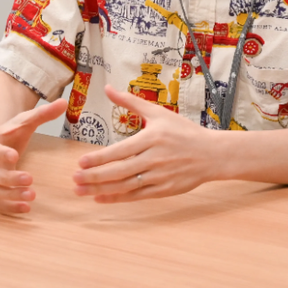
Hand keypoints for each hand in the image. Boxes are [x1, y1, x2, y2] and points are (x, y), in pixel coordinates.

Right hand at [0, 98, 67, 214]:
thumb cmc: (10, 131)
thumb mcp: (24, 121)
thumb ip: (43, 113)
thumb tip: (63, 102)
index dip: (0, 152)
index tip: (15, 155)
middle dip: (8, 178)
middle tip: (30, 180)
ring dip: (10, 195)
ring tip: (32, 196)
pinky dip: (8, 207)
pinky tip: (27, 208)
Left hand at [72, 86, 221, 202]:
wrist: (213, 154)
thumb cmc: (185, 132)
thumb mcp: (159, 113)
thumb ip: (131, 102)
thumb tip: (108, 88)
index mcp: (152, 139)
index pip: (120, 151)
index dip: (99, 159)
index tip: (80, 162)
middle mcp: (155, 159)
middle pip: (119, 171)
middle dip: (94, 177)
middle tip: (74, 179)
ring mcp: (159, 176)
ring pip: (125, 186)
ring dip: (100, 190)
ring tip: (80, 191)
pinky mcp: (164, 190)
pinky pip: (136, 196)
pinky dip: (117, 198)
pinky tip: (101, 198)